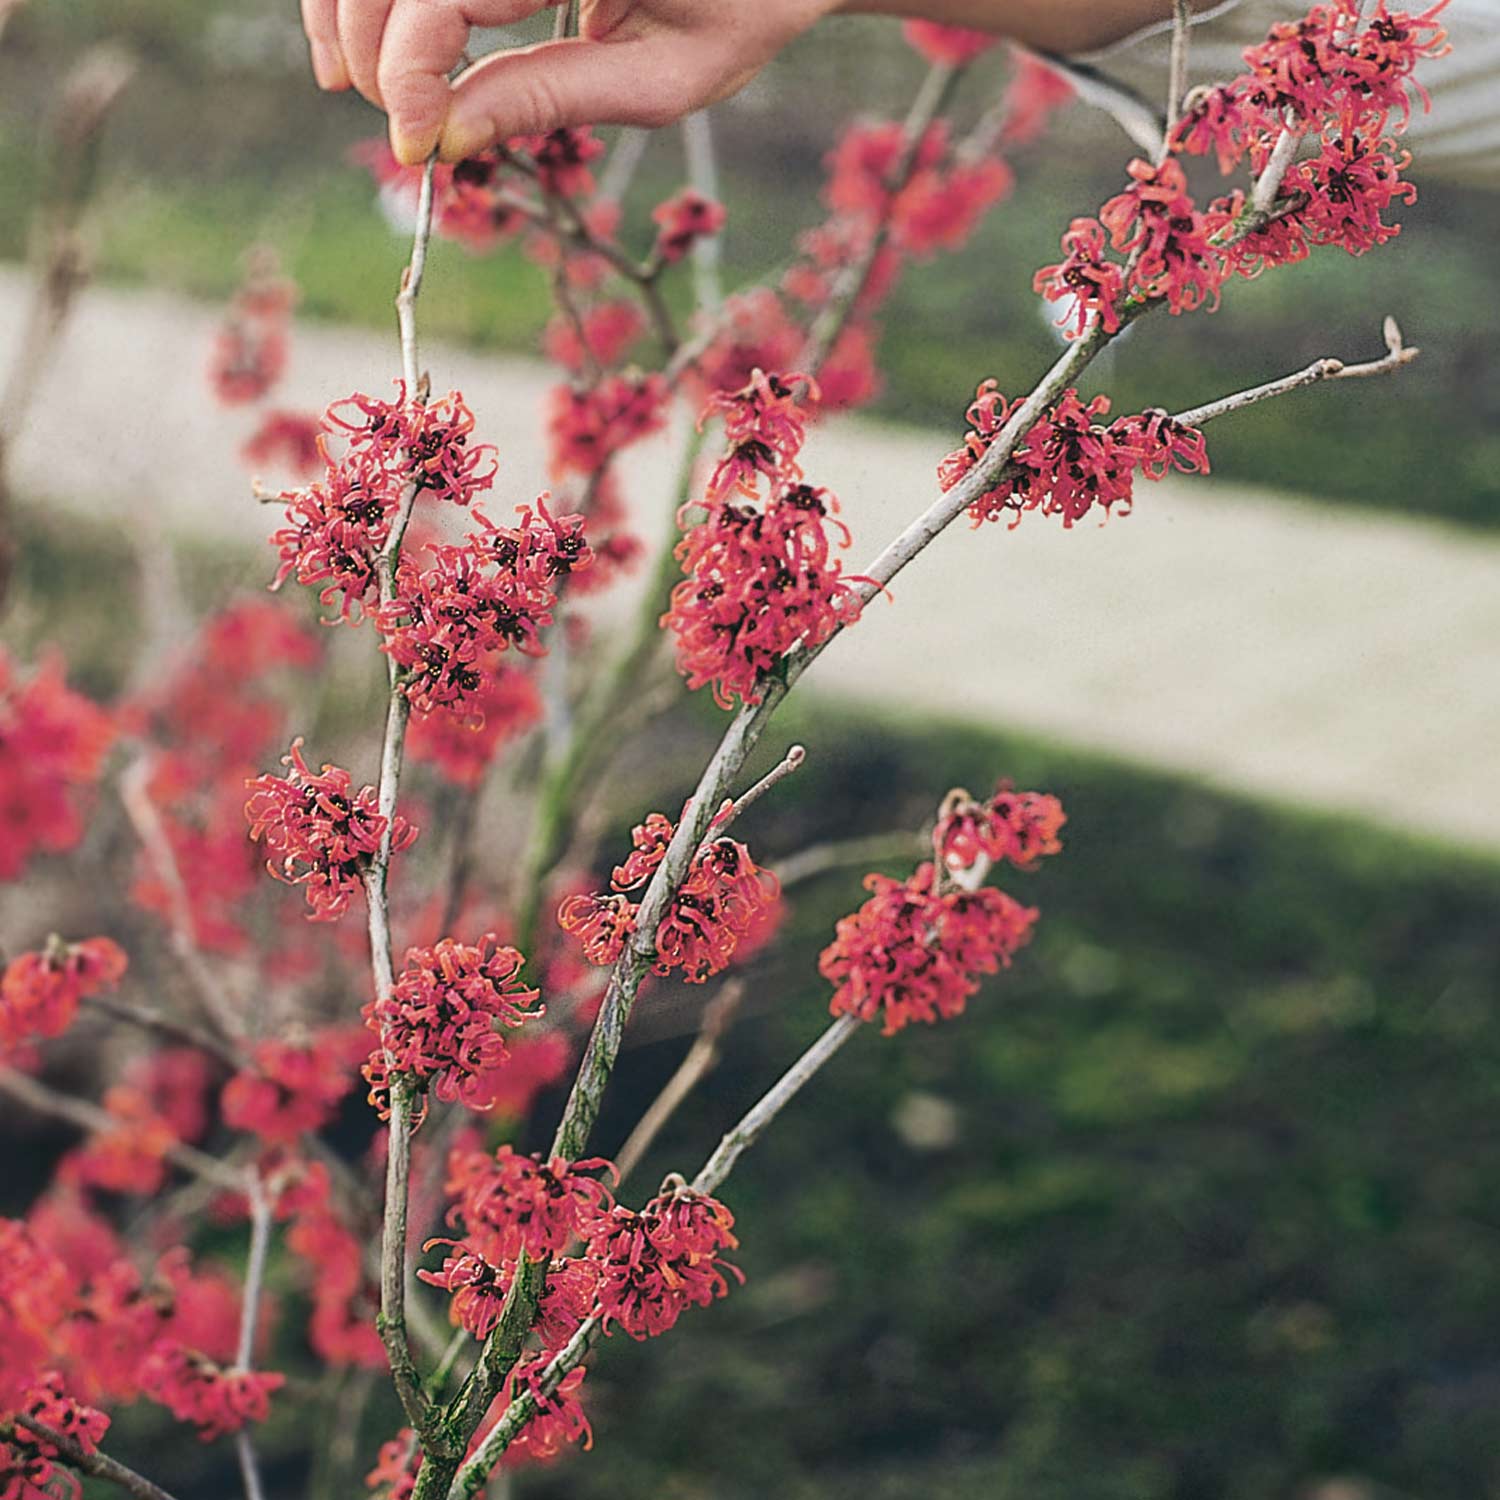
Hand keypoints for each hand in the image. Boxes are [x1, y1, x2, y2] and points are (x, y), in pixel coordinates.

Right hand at [301, 0, 837, 164]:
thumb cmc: (740, 6)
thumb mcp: (664, 75)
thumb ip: (549, 96)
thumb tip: (443, 139)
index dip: (409, 70)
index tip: (416, 146)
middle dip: (375, 48)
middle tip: (403, 128)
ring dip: (352, 8)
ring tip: (359, 81)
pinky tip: (378, 36)